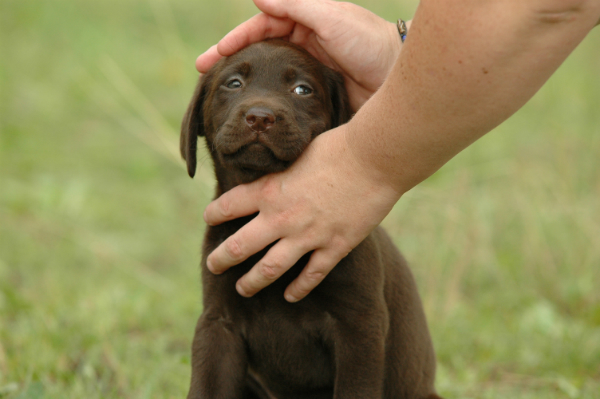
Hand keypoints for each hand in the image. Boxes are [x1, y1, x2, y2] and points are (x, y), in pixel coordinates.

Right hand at [196, 0, 405, 110]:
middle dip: (231, 61)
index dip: (234, 41)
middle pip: (259, 51)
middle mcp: (304, 46)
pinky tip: (253, 114)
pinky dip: (267, 103)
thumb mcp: (331, 18)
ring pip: (269, 76)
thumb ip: (295, 4)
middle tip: (203, 76)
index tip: (211, 57)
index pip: (260, 27)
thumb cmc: (370, 43)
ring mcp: (308, 73)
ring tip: (220, 98)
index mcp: (305, 23)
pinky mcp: (315, 97)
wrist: (400, 81)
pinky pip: (285, 99)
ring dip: (246, 83)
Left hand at [203, 126, 399, 301]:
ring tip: (242, 289)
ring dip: (251, 282)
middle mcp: (281, 216)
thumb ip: (281, 172)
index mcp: (269, 189)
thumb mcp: (297, 153)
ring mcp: (308, 235)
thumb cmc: (337, 146)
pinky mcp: (334, 246)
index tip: (208, 219)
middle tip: (213, 266)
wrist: (374, 157)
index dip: (213, 214)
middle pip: (239, 247)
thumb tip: (273, 175)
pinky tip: (290, 295)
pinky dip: (298, 288)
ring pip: (269, 269)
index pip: (227, 206)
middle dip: (221, 260)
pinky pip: (311, 275)